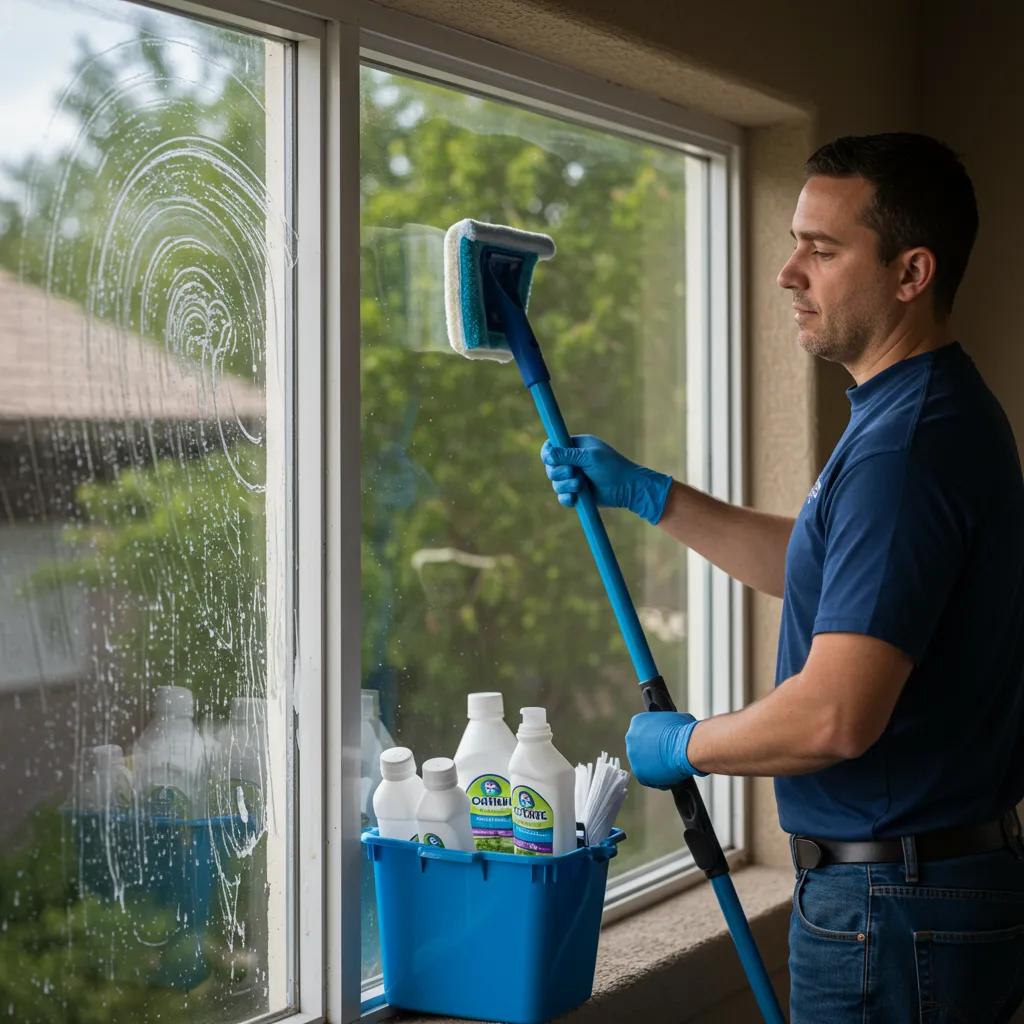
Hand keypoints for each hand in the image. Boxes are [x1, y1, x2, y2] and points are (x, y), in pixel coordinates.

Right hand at [540, 435, 671, 524]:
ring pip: (555, 483)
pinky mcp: (576, 493)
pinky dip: (566, 498)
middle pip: (550, 467)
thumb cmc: (612, 467)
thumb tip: (548, 454)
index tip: (550, 459)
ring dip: (565, 485)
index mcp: (576, 446)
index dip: (548, 453)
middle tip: (573, 472)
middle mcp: (572, 461)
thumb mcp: (590, 457)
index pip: (553, 446)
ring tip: (581, 486)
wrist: (628, 488)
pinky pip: (562, 497)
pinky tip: (574, 499)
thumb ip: (568, 455)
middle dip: (559, 472)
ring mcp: (574, 478)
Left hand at [625, 711, 706, 788]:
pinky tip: (670, 775)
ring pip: (644, 764)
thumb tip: (673, 728)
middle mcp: (631, 737)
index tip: (663, 742)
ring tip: (671, 765)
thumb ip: (665, 724)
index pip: (643, 731)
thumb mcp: (675, 719)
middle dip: (653, 752)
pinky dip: (659, 779)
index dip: (655, 738)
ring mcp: (633, 756)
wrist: (686, 747)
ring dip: (655, 765)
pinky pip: (648, 778)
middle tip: (667, 755)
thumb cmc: (683, 732)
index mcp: (637, 722)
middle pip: (641, 747)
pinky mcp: (639, 772)